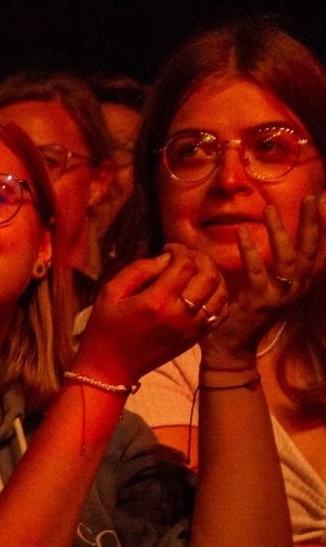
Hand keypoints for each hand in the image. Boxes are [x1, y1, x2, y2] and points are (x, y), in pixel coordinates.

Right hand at [76, 245, 228, 384]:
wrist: (111, 368)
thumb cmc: (105, 328)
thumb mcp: (110, 293)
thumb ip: (138, 270)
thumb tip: (166, 258)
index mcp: (156, 301)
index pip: (185, 264)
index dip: (180, 250)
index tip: (169, 249)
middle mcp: (179, 314)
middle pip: (209, 275)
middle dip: (200, 258)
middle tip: (186, 256)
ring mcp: (191, 328)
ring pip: (221, 292)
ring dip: (213, 275)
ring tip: (197, 271)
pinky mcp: (195, 338)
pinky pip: (221, 312)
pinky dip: (219, 297)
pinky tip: (205, 291)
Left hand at [204, 195, 324, 363]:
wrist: (230, 350)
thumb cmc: (244, 314)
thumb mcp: (264, 287)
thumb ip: (270, 265)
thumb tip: (269, 236)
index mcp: (299, 284)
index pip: (317, 250)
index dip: (322, 227)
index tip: (321, 201)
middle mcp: (296, 289)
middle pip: (311, 250)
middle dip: (313, 222)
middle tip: (311, 196)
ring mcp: (280, 296)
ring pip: (288, 258)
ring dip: (280, 231)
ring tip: (271, 208)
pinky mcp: (259, 301)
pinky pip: (257, 271)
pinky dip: (250, 251)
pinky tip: (242, 232)